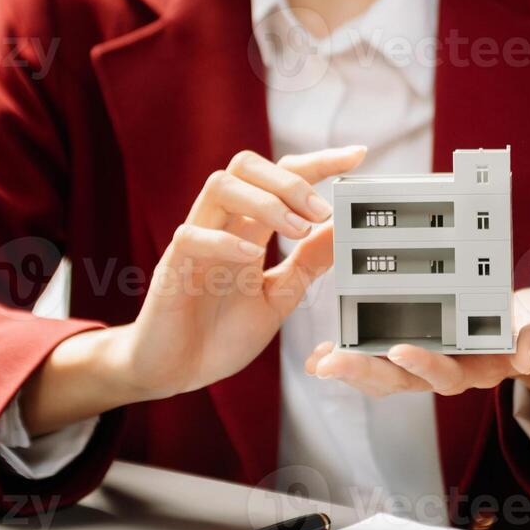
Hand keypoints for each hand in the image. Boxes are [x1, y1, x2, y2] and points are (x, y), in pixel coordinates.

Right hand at [121, 145, 367, 398]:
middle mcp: (221, 227)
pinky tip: (252, 256)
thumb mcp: (279, 297)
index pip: (279, 176)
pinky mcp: (172, 269)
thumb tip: (341, 229)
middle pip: (245, 166)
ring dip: (265, 201)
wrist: (177, 372)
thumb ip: (307, 263)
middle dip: (289, 179)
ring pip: (220, 186)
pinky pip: (191, 236)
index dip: (318, 163)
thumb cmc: (221, 334)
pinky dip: (224, 241)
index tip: (357, 158)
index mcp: (247, 230)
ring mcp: (196, 244)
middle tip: (322, 211)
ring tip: (297, 230)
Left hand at [304, 288, 529, 433]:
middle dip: (365, 372)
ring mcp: (423, 359)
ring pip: (380, 373)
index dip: (424, 364)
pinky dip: (346, 354)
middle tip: (333, 362)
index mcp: (476, 368)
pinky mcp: (408, 344)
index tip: (401, 350)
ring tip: (320, 361)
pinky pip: (373, 355)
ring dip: (349, 367)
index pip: (446, 373)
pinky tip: (317, 355)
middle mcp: (444, 369)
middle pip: (400, 380)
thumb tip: (526, 360)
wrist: (525, 323)